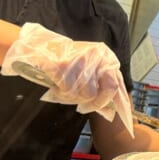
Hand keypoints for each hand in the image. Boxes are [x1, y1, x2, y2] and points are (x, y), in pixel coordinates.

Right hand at [0, 23, 132, 135]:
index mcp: (106, 57)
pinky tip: (56, 88)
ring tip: (65, 91)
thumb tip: (110, 109)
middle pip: (108, 89)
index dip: (116, 101)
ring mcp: (82, 60)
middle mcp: (98, 56)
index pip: (117, 83)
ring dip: (74, 98)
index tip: (113, 112)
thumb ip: (101, 84)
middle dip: (97, 103)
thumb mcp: (89, 68)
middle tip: (83, 107)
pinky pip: (69, 91)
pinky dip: (61, 94)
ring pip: (87, 94)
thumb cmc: (67, 61)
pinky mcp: (65, 66)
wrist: (41, 47)